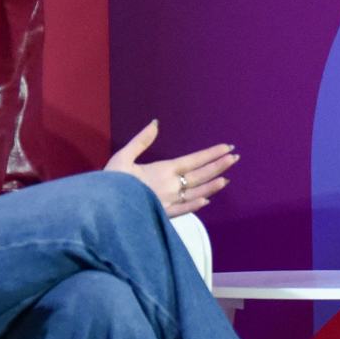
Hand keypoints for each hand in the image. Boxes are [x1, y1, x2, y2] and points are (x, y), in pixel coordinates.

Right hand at [105, 120, 236, 216]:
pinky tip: (206, 202)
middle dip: (219, 166)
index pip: (194, 160)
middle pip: (200, 175)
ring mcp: (169, 202)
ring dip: (213, 186)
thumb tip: (155, 123)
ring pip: (197, 193)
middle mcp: (171, 186)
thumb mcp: (123, 156)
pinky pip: (184, 210)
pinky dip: (196, 205)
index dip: (211, 153)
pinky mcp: (163, 215)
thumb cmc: (111, 182)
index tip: (227, 148)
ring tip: (227, 179)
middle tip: (235, 158)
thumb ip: (141, 141)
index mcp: (162, 170)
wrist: (104, 209)